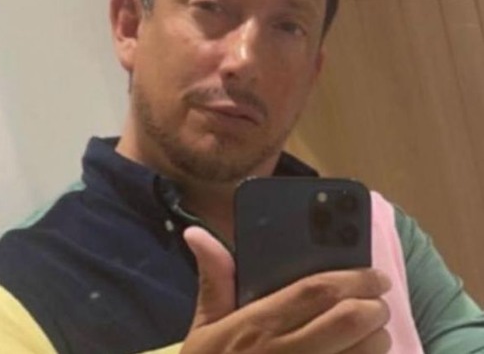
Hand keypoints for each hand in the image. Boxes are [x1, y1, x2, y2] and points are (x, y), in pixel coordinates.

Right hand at [181, 226, 391, 352]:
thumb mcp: (205, 325)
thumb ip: (214, 277)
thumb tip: (197, 233)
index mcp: (259, 323)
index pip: (314, 292)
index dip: (351, 278)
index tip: (373, 273)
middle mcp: (286, 352)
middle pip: (347, 321)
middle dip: (373, 306)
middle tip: (378, 297)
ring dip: (378, 338)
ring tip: (376, 327)